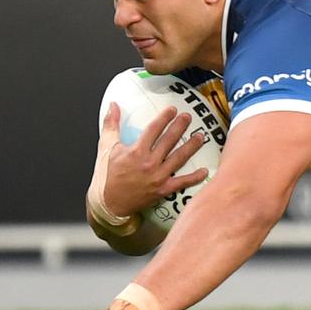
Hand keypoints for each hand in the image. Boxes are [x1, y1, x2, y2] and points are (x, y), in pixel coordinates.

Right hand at [94, 103, 207, 218]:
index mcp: (136, 151)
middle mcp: (149, 163)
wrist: (107, 203)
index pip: (154, 129)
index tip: (173, 109)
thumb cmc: (105, 176)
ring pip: (179, 158)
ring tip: (200, 136)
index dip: (164, 118)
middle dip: (180, 126)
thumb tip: (113, 106)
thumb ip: (111, 124)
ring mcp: (157, 177)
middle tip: (188, 117)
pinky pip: (182, 182)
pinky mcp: (162, 190)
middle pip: (169, 140)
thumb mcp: (105, 147)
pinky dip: (194, 177)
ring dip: (191, 146)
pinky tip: (205, 170)